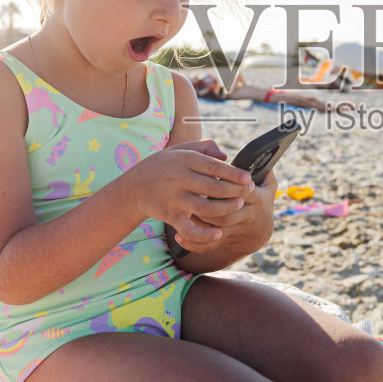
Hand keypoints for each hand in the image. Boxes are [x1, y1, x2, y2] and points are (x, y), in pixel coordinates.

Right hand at [128, 140, 251, 243]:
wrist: (133, 188)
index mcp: (184, 160)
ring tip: (238, 205)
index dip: (233, 173)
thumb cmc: (163, 166)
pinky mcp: (170, 216)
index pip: (213, 167)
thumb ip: (204, 147)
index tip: (248, 178)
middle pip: (213, 187)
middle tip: (249, 192)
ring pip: (206, 208)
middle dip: (235, 191)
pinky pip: (189, 229)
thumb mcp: (180, 150)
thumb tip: (225, 155)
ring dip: (226, 208)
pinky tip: (218, 233)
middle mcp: (179, 179)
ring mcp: (174, 199)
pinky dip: (204, 234)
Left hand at [171, 170, 276, 254]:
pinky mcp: (225, 242)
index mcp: (258, 199)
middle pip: (226, 211)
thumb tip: (256, 156)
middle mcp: (247, 216)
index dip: (229, 183)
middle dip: (209, 202)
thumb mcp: (268, 186)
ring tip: (183, 206)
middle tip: (191, 190)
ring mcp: (235, 231)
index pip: (243, 191)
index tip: (214, 175)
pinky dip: (193, 243)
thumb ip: (264, 170)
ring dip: (198, 218)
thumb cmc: (261, 202)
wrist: (260, 234)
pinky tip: (178, 236)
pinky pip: (208, 246)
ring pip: (215, 227)